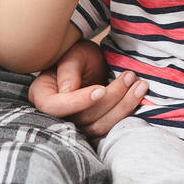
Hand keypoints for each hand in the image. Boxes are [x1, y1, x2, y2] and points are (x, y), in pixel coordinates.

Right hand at [29, 37, 148, 139]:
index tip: (100, 89)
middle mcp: (57, 116)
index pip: (55, 107)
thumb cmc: (78, 56)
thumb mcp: (73, 54)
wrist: (91, 64)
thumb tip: (68, 90)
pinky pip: (109, 130)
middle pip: (82, 118)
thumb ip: (69, 69)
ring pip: (99, 126)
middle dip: (110, 98)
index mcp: (43, 96)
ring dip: (123, 107)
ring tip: (140, 85)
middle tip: (130, 76)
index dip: (78, 101)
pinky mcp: (93, 129)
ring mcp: (76, 126)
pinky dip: (125, 115)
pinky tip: (138, 98)